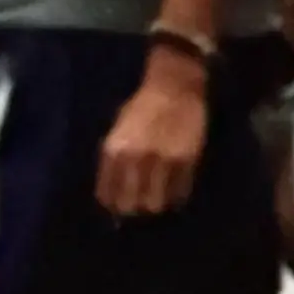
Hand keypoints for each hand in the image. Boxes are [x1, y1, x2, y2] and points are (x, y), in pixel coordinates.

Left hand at [94, 55, 209, 217]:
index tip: (119, 205)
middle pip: (130, 205)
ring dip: (156, 204)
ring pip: (155, 204)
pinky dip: (176, 196)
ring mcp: (162, 160)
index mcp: (114, 150)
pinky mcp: (186, 160)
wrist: (175, 85)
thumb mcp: (118, 131)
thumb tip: (114, 193)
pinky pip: (179, 192)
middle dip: (133, 208)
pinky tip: (174, 190)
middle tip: (139, 203)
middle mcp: (135, 159)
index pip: (107, 195)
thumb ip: (115, 160)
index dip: (113, 205)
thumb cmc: (142, 106)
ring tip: (158, 198)